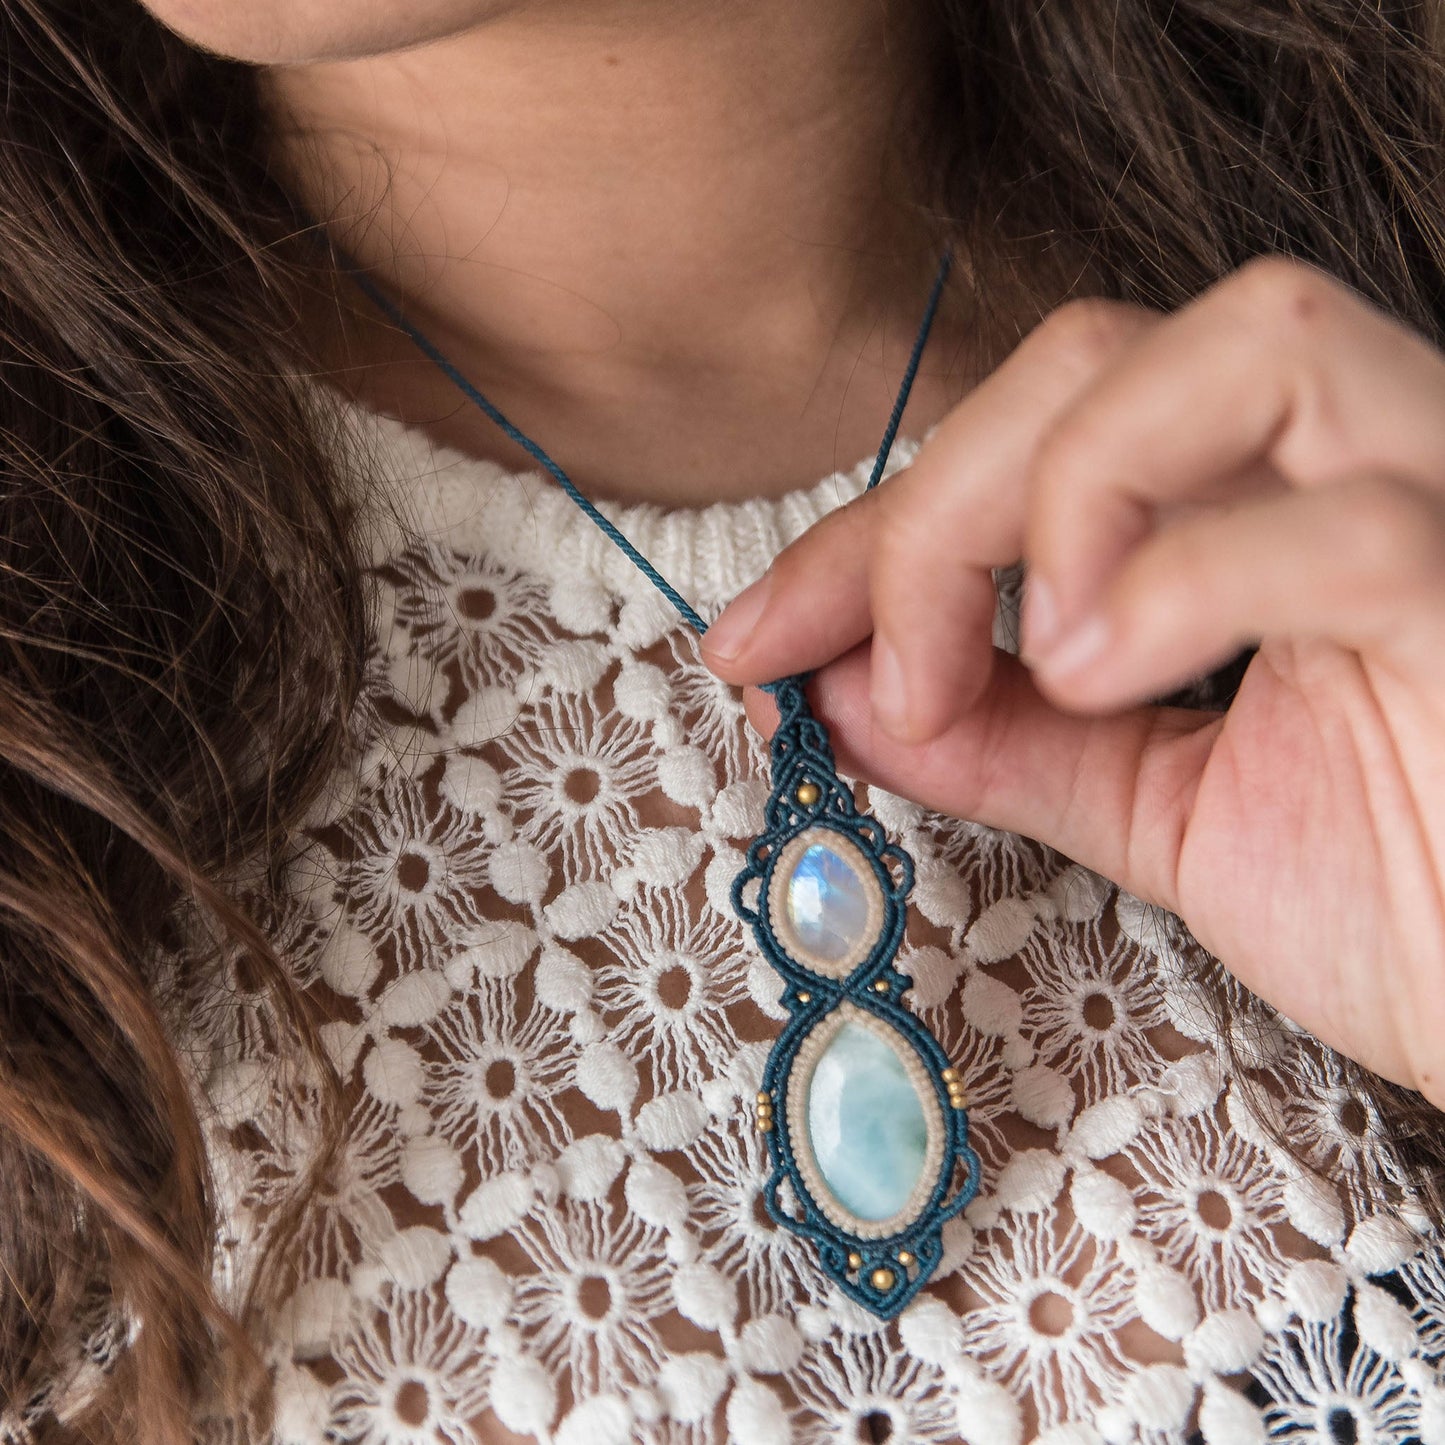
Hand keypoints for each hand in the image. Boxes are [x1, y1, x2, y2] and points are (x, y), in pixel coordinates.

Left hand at [701, 258, 1444, 1109]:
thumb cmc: (1408, 908)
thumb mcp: (1155, 806)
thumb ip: (1007, 736)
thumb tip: (837, 691)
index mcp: (1268, 498)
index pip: (1036, 433)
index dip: (872, 529)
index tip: (757, 636)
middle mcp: (1366, 460)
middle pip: (1106, 350)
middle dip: (939, 503)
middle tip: (878, 671)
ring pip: (1252, 338)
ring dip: (1071, 489)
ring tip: (1033, 658)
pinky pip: (1351, 526)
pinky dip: (1180, 585)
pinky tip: (1103, 676)